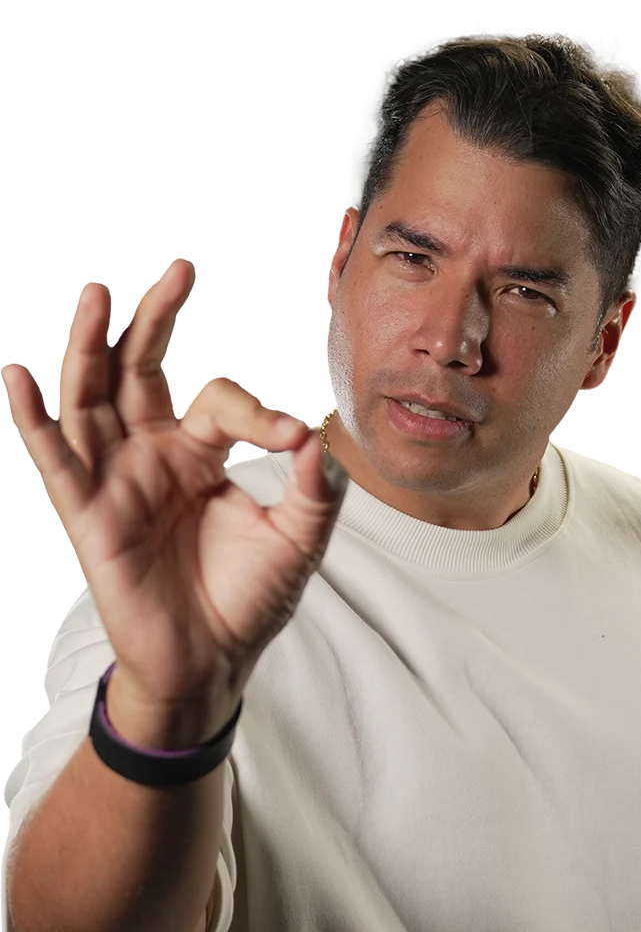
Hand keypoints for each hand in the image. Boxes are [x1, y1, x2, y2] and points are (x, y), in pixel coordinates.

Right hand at [1, 259, 346, 712]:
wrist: (213, 660)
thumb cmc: (250, 598)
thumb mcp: (299, 538)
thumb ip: (315, 488)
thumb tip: (318, 433)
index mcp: (198, 455)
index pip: (216, 400)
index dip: (256, 411)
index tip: (292, 437)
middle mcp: (151, 457)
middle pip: (138, 373)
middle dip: (150, 322)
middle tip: (173, 271)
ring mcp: (116, 482)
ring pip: (91, 400)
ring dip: (89, 348)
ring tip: (94, 293)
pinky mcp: (89, 517)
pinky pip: (57, 462)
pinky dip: (34, 419)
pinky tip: (18, 375)